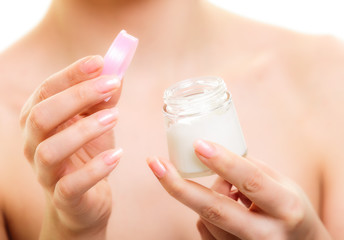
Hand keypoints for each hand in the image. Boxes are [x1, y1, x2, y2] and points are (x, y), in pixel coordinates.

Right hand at [20, 55, 121, 238]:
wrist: (85, 200)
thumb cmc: (87, 155)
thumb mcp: (97, 124)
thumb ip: (103, 100)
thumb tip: (117, 74)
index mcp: (38, 121)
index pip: (46, 91)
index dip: (71, 74)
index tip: (100, 62)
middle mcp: (33, 145)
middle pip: (41, 116)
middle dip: (77, 97)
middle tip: (111, 85)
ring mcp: (45, 173)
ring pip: (50, 150)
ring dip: (84, 130)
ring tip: (115, 116)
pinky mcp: (63, 198)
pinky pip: (71, 185)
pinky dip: (95, 168)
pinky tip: (116, 155)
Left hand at [147, 140, 330, 239]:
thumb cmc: (289, 209)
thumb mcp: (282, 185)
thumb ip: (248, 170)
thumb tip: (210, 156)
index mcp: (286, 207)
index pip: (251, 181)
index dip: (223, 162)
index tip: (197, 144)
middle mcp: (266, 234)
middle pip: (216, 209)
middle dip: (180, 186)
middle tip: (155, 163)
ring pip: (206, 217)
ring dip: (205, 195)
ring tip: (229, 191)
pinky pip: (204, 229)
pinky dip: (206, 213)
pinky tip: (228, 209)